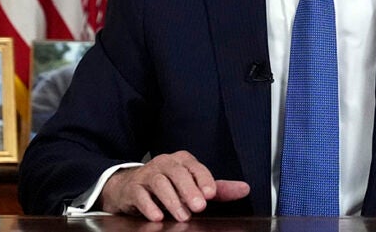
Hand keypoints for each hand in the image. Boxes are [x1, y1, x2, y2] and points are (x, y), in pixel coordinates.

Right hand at [100, 150, 249, 220]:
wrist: (131, 187)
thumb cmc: (168, 185)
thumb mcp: (194, 186)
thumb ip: (218, 189)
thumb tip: (244, 189)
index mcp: (182, 160)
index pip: (195, 167)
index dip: (204, 179)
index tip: (211, 194)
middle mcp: (165, 163)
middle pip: (177, 173)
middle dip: (189, 190)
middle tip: (199, 207)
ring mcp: (147, 174)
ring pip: (159, 183)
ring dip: (172, 200)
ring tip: (182, 216)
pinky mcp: (133, 188)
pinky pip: (140, 194)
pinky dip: (149, 206)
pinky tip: (157, 216)